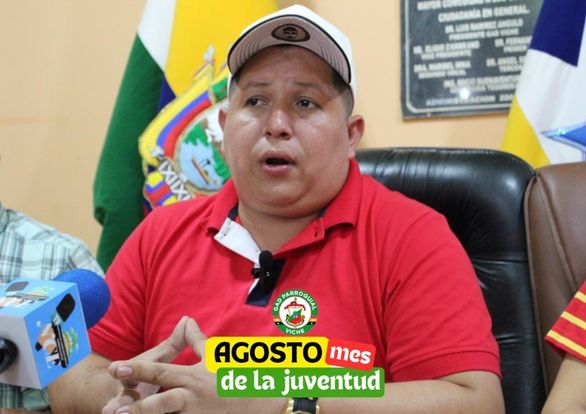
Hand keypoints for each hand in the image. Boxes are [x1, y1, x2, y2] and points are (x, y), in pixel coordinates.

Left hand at [102, 316, 282, 413]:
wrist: (261, 401)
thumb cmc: (235, 375)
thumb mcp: (215, 356)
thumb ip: (195, 340)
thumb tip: (185, 320)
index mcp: (192, 377)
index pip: (160, 371)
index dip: (136, 369)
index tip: (115, 367)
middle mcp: (192, 398)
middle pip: (161, 404)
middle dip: (139, 409)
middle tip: (116, 411)